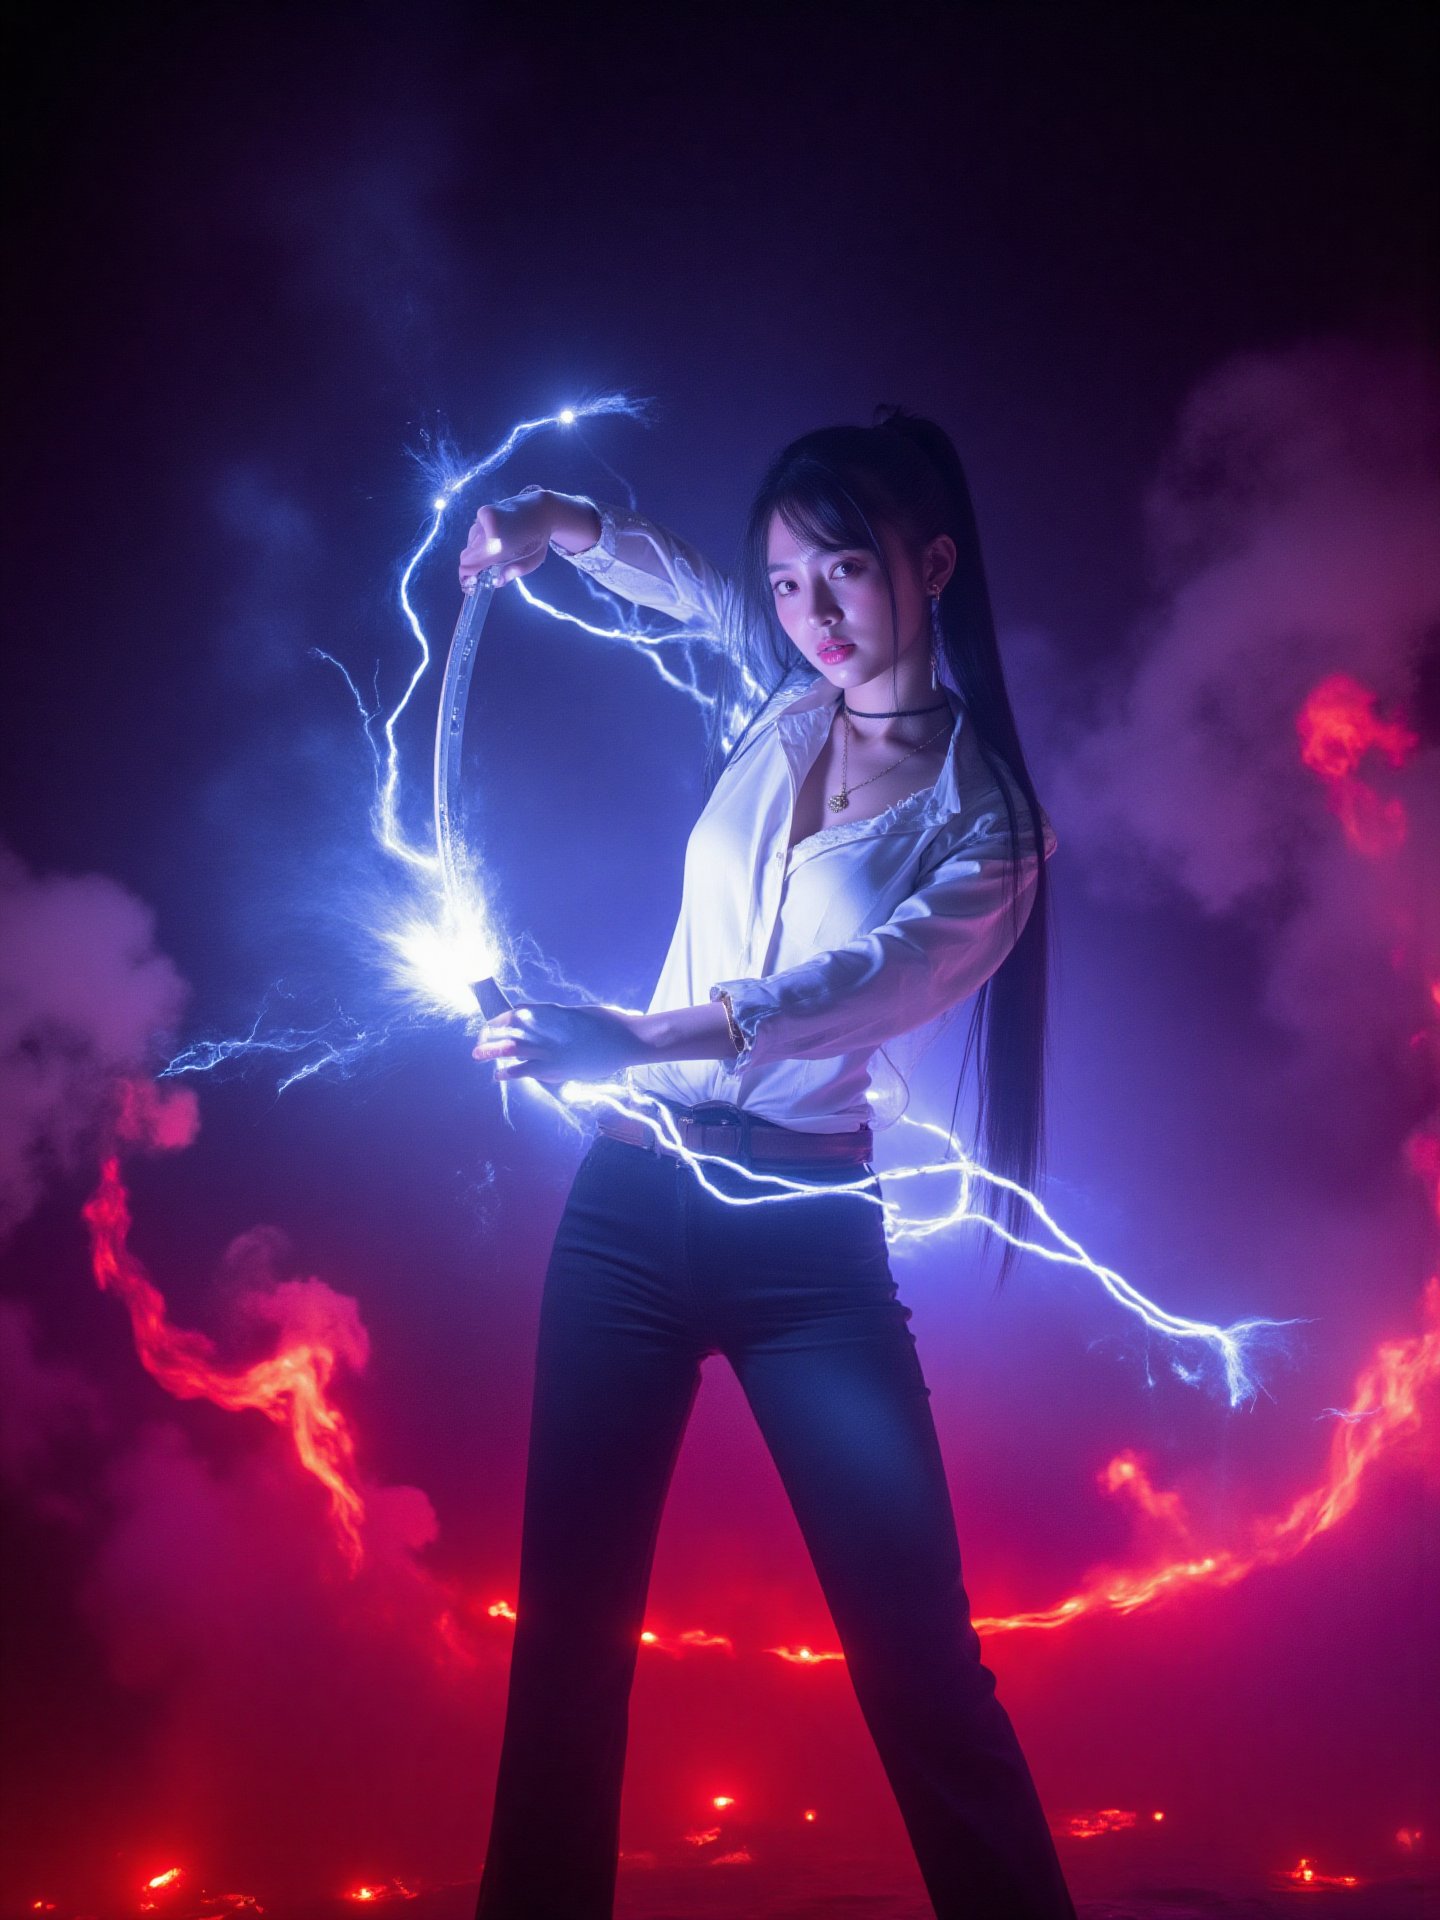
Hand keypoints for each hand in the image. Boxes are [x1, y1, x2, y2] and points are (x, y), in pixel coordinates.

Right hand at [458, 488, 554, 589]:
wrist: (539, 508)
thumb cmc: (538, 538)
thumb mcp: (532, 561)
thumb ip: (514, 572)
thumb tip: (496, 581)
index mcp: (498, 543)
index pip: (469, 564)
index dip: (465, 577)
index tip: (470, 584)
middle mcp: (486, 530)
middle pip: (466, 556)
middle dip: (471, 567)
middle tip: (481, 575)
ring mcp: (482, 519)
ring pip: (470, 544)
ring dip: (476, 554)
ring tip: (492, 556)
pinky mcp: (482, 512)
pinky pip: (474, 533)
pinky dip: (479, 542)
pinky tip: (493, 541)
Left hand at [472, 1002, 646, 1084]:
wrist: (625, 1041)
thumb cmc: (608, 1024)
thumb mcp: (580, 1015)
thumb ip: (560, 1020)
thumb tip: (546, 1024)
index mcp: (554, 1013)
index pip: (520, 1013)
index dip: (504, 1018)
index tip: (495, 1022)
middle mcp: (549, 1030)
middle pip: (512, 1030)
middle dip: (493, 1034)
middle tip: (479, 1037)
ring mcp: (553, 1051)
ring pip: (514, 1050)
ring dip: (493, 1052)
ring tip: (477, 1055)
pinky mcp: (558, 1069)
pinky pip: (528, 1071)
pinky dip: (511, 1072)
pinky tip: (498, 1075)